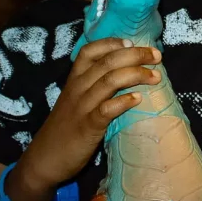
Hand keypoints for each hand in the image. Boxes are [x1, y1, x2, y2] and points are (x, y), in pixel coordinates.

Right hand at [20, 38, 161, 187]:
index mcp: (74, 79)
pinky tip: (138, 98)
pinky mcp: (87, 127)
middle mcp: (77, 88)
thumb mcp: (75, 100)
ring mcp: (82, 107)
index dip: (112, 42)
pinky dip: (123, 101)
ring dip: (135, 74)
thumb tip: (125, 71)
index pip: (90, 50)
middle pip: (107, 62)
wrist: (45, 158)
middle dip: (134, 55)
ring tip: (155, 76)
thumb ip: (93, 85)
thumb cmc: (66, 127)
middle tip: (156, 55)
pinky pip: (106, 109)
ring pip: (109, 81)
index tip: (132, 41)